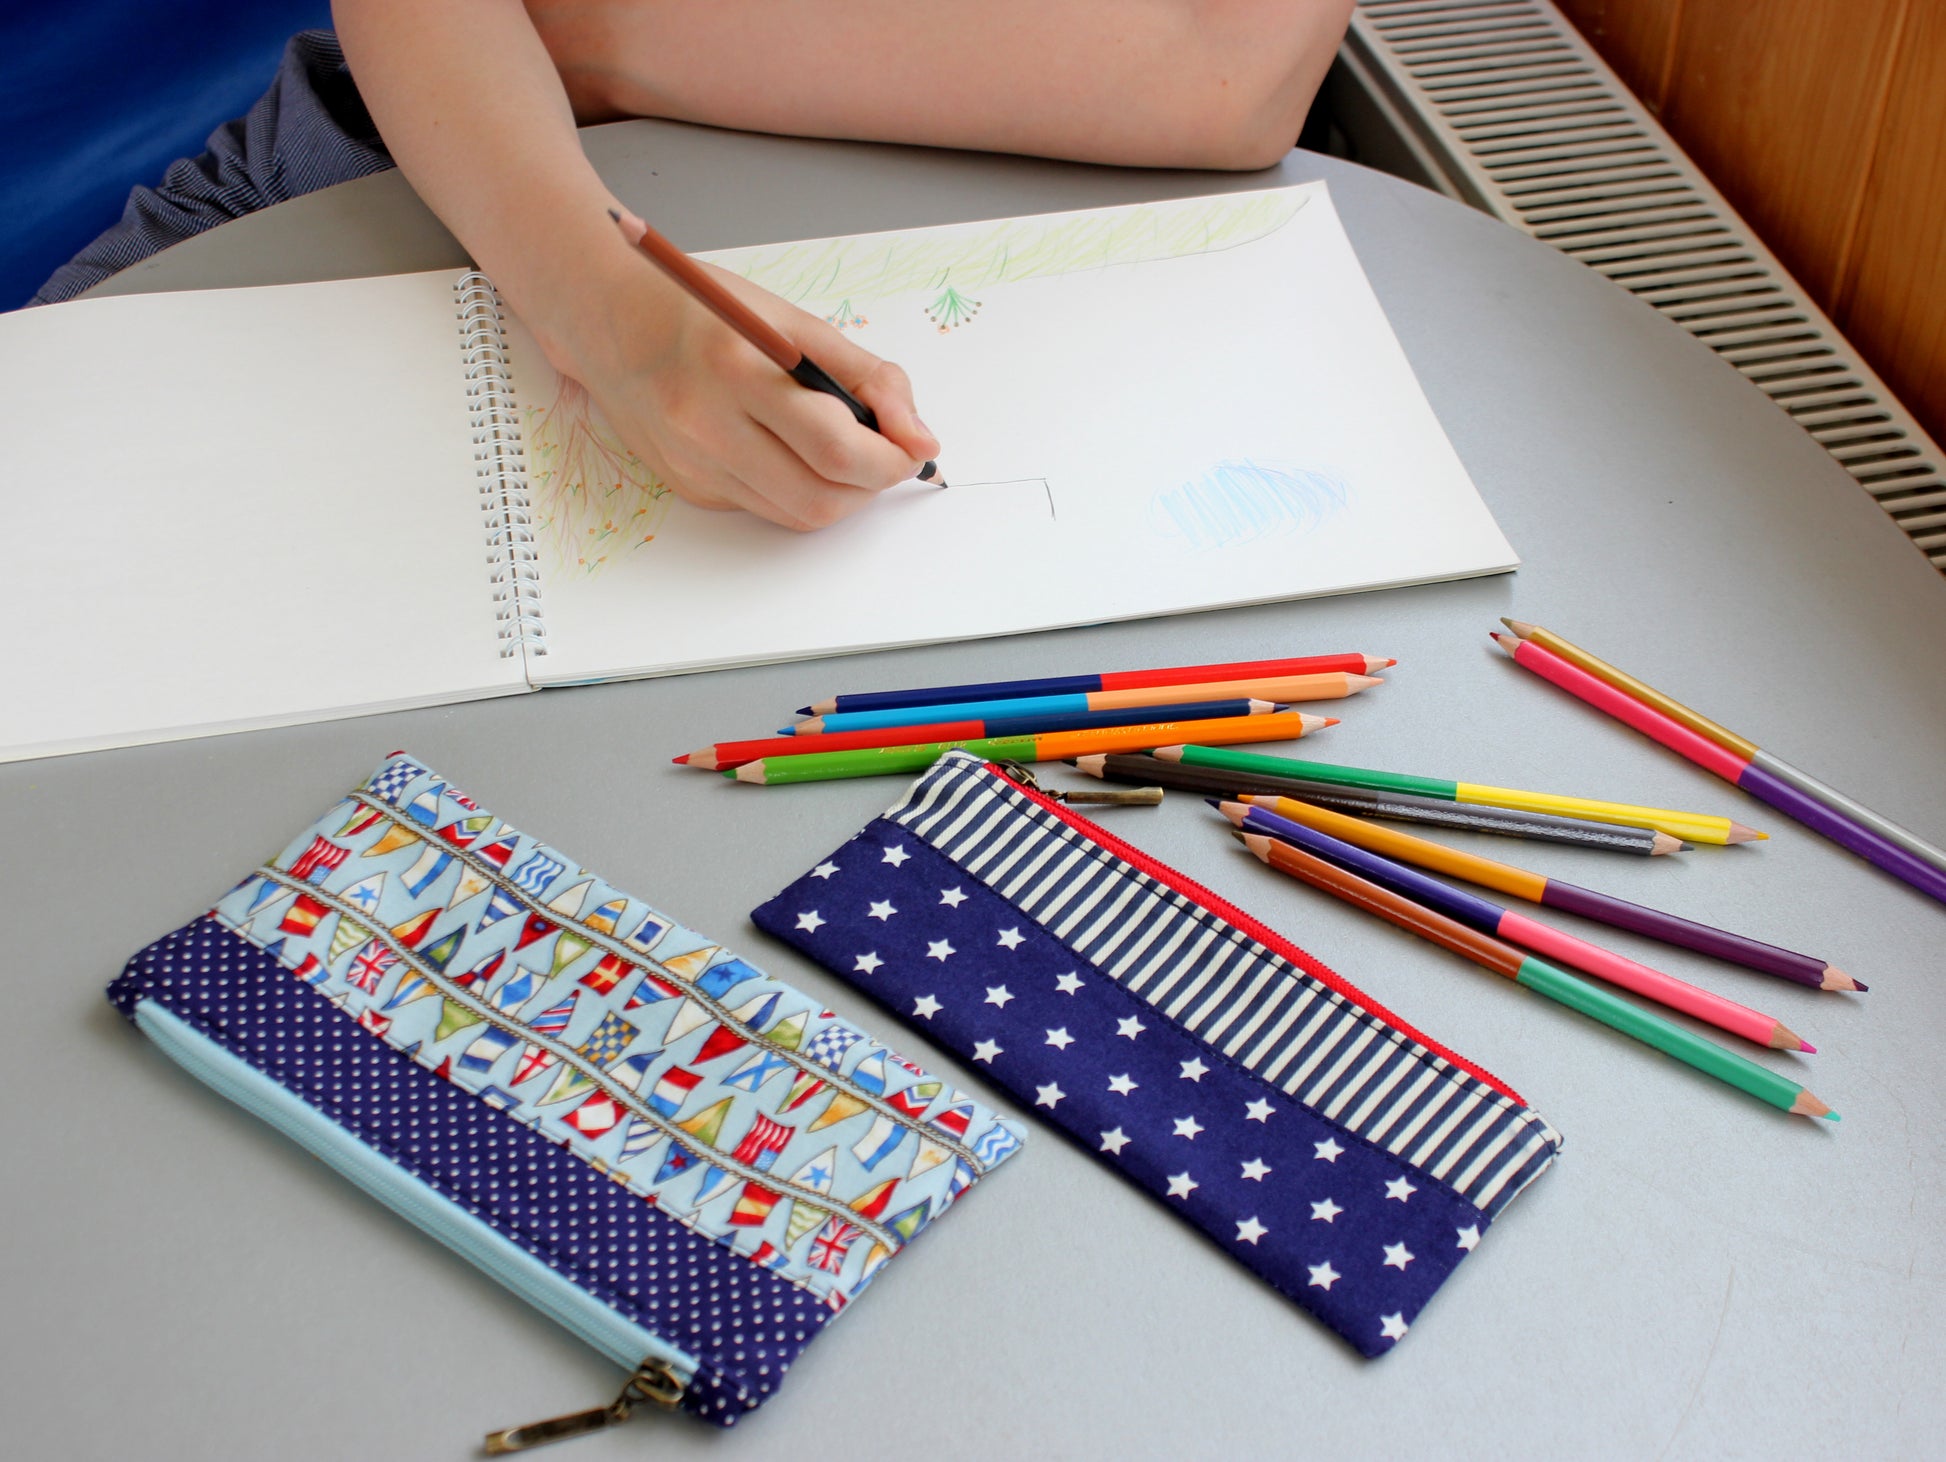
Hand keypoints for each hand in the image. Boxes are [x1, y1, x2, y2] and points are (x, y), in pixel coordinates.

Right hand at [557, 258, 939, 530]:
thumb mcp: (792, 322)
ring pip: (795, 515)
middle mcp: (708, 426)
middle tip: (884, 457)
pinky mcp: (687, 487)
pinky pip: (763, 508)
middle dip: (870, 487)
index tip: (911, 447)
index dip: (889, 460)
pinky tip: (790, 452)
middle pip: (819, 498)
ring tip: (844, 453)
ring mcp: (693, 465)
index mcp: (739, 370)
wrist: (604, 317)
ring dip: (839, 495)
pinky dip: (795, 490)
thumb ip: (866, 377)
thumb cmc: (702, 309)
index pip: (836, 448)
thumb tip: (918, 436)